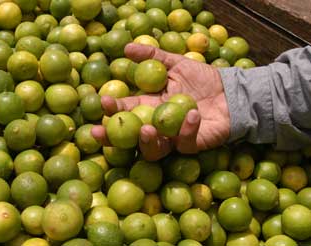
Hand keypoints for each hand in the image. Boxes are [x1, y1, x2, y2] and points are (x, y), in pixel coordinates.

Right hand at [91, 43, 229, 160]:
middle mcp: (158, 126)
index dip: (113, 110)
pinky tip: (192, 113)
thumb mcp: (176, 64)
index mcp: (151, 106)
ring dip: (148, 141)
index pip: (127, 111)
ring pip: (154, 149)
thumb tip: (126, 47)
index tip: (102, 103)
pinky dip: (187, 129)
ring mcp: (174, 138)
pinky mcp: (193, 144)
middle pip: (132, 137)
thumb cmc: (202, 79)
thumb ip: (153, 57)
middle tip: (104, 132)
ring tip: (147, 128)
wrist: (230, 91)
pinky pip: (185, 142)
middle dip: (115, 137)